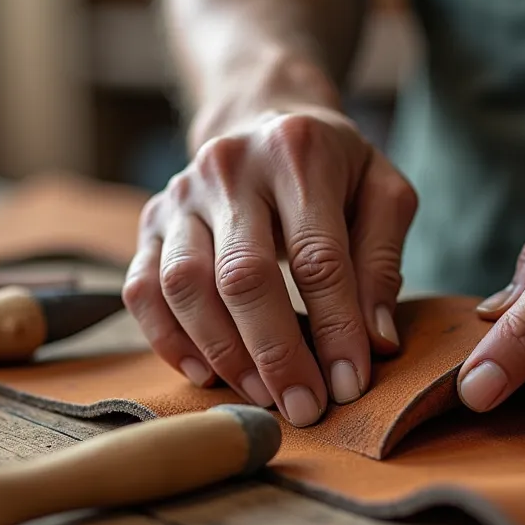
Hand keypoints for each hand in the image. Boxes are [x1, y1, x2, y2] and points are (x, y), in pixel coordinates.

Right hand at [123, 104, 417, 426]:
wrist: (261, 115)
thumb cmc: (333, 167)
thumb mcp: (381, 191)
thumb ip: (382, 260)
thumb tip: (375, 341)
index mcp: (297, 151)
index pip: (318, 257)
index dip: (335, 328)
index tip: (350, 384)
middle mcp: (229, 167)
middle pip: (243, 276)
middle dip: (276, 353)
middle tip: (304, 409)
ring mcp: (180, 194)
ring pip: (184, 286)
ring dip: (224, 353)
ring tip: (263, 398)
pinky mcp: (150, 221)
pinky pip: (142, 289)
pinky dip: (168, 340)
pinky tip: (206, 373)